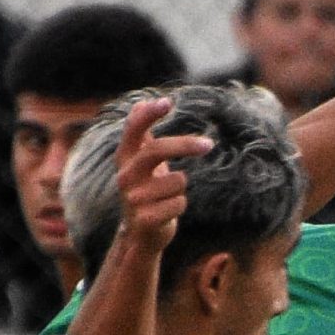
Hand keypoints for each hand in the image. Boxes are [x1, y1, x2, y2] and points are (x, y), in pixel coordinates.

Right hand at [114, 97, 214, 256]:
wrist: (140, 233)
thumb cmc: (146, 191)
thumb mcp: (141, 162)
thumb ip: (141, 135)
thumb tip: (141, 102)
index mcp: (125, 158)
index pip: (133, 130)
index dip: (148, 115)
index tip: (167, 102)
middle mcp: (125, 175)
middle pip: (157, 150)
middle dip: (185, 145)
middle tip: (209, 144)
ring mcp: (133, 198)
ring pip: (178, 180)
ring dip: (181, 188)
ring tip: (168, 197)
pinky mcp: (145, 218)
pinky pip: (180, 203)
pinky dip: (180, 205)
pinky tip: (167, 212)